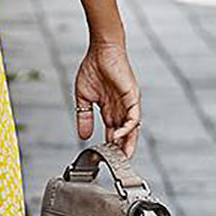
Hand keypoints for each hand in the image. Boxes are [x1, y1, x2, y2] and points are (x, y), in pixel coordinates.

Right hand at [74, 40, 141, 160]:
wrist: (101, 50)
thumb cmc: (93, 68)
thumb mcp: (84, 98)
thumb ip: (84, 117)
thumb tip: (82, 135)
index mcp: (110, 109)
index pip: (112, 132)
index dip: (110, 146)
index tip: (103, 158)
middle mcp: (121, 108)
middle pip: (125, 134)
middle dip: (122, 150)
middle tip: (118, 164)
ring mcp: (128, 103)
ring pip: (132, 129)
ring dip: (127, 143)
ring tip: (121, 155)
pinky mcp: (133, 96)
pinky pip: (134, 116)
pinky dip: (128, 128)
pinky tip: (118, 135)